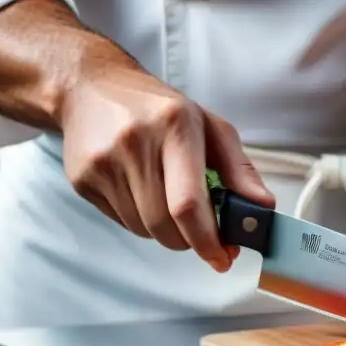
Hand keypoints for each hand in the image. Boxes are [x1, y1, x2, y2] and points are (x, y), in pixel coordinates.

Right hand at [58, 67, 274, 271]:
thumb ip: (241, 170)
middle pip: (165, 225)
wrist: (89, 88)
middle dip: (190, 240)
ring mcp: (103, 163)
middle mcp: (135, 143)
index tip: (223, 257)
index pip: (188, 204)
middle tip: (200, 231)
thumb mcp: (210, 127)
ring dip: (165, 230)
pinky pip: (121, 222)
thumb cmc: (159, 110)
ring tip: (168, 199)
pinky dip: (140, 220)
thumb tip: (263, 207)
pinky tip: (142, 192)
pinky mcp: (82, 179)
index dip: (207, 240)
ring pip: (144, 229)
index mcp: (174, 126)